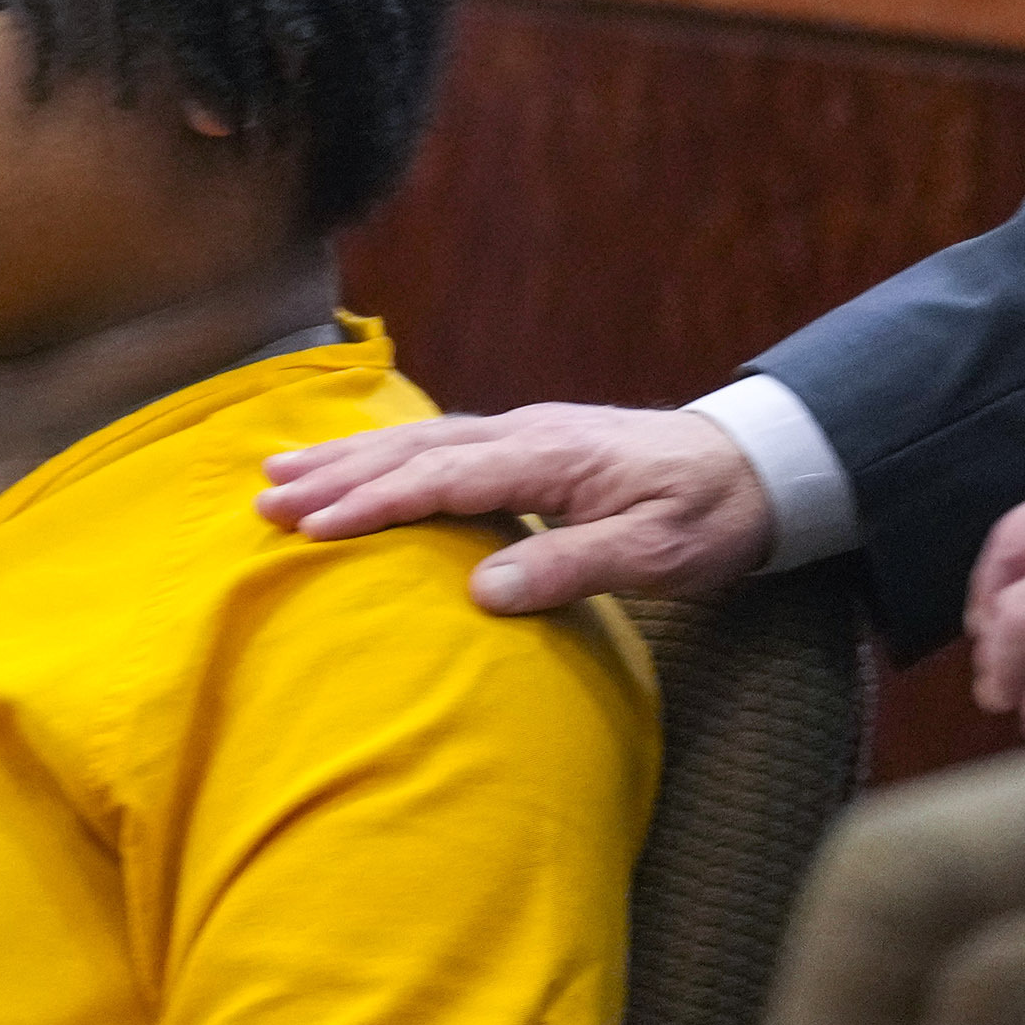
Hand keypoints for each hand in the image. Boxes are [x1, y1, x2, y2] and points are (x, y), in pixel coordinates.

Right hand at [255, 403, 772, 616]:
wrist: (760, 466)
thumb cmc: (712, 517)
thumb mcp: (656, 555)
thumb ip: (571, 568)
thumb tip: (483, 592)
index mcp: (549, 458)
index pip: (442, 479)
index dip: (374, 503)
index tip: (312, 528)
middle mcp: (526, 433)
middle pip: (413, 449)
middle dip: (335, 473)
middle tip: (263, 496)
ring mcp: (526, 432)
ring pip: (419, 440)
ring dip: (348, 458)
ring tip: (281, 472)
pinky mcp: (530, 442)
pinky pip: (440, 443)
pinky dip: (387, 454)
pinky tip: (359, 465)